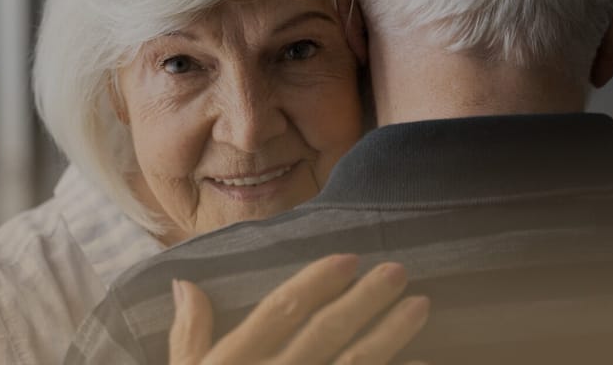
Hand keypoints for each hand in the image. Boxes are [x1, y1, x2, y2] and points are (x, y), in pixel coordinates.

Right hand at [169, 254, 428, 364]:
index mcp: (237, 363)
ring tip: (420, 306)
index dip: (316, 281)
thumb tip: (186, 282)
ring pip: (355, 364)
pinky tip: (427, 364)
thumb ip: (189, 335)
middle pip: (326, 331)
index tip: (349, 258)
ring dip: (391, 335)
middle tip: (398, 270)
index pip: (281, 311)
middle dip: (365, 299)